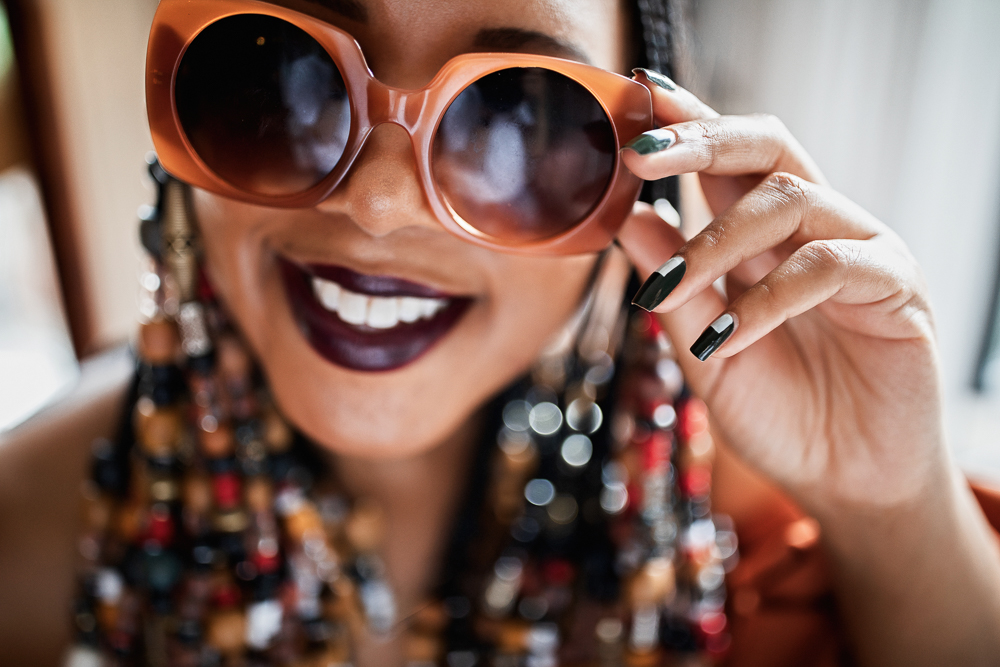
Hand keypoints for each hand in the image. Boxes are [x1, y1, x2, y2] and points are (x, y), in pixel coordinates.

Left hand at [616, 70, 944, 514]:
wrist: (843, 481)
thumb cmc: (776, 413)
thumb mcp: (703, 353)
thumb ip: (674, 289)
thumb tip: (626, 219)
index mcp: (765, 238)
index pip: (728, 161)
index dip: (687, 123)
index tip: (636, 98)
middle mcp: (813, 229)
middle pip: (767, 148)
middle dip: (702, 141)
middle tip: (642, 155)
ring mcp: (858, 251)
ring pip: (790, 201)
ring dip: (716, 243)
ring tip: (669, 292)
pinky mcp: (895, 286)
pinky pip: (829, 266)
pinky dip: (768, 299)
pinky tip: (728, 339)